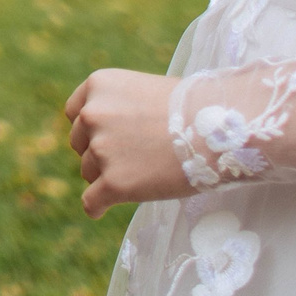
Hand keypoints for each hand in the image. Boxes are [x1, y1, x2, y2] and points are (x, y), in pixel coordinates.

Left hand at [63, 69, 192, 217]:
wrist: (220, 128)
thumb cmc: (194, 108)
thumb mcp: (146, 90)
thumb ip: (120, 107)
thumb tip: (109, 132)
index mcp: (98, 86)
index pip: (75, 113)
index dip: (92, 129)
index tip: (109, 139)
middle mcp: (92, 115)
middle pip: (80, 144)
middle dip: (100, 152)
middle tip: (133, 159)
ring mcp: (101, 150)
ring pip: (88, 172)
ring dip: (108, 176)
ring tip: (144, 174)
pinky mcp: (114, 183)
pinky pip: (91, 202)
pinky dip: (97, 207)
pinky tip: (103, 209)